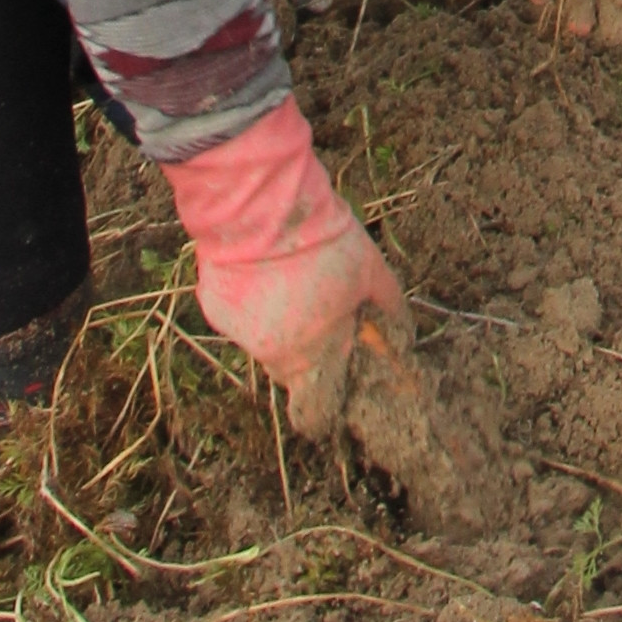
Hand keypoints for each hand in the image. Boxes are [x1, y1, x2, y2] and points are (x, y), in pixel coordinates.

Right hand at [165, 99, 406, 431]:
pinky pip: (240, 318)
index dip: (325, 411)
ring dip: (279, 325)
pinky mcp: (216, 312)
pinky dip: (252, 303)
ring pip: (265, 344)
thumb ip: (389, 308)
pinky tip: (263, 269)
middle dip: (307, 355)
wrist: (262, 208)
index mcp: (315, 354)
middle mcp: (274, 355)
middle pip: (292, 374)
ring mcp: (240, 335)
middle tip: (319, 317)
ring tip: (292, 279)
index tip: (333, 398)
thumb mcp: (372, 270)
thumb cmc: (324, 240)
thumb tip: (406, 334)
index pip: (315, 414)